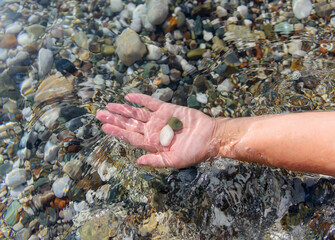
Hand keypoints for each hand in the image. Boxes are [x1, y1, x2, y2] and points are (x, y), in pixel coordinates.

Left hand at [96, 93, 216, 167]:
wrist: (209, 137)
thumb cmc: (192, 152)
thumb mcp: (173, 161)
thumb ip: (155, 161)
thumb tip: (137, 163)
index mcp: (152, 144)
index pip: (130, 137)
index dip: (117, 132)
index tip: (104, 128)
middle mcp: (152, 130)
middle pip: (129, 124)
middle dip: (114, 119)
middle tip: (99, 114)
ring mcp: (158, 119)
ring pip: (136, 113)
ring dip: (123, 109)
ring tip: (108, 106)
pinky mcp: (166, 109)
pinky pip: (150, 102)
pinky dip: (140, 99)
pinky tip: (128, 97)